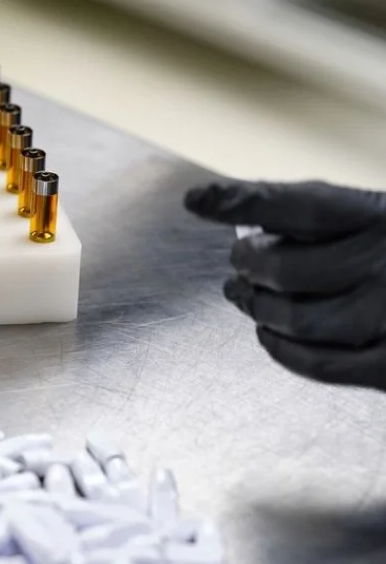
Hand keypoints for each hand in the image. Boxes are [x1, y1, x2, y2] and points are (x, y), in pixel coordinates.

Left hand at [185, 179, 385, 391]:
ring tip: (245, 297)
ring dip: (259, 308)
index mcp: (383, 215)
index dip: (241, 201)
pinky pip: (319, 363)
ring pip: (294, 317)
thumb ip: (335, 222)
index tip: (197, 200)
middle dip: (248, 266)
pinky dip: (283, 350)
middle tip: (238, 264)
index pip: (297, 204)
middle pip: (283, 267)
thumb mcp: (382, 220)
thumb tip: (252, 228)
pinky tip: (269, 336)